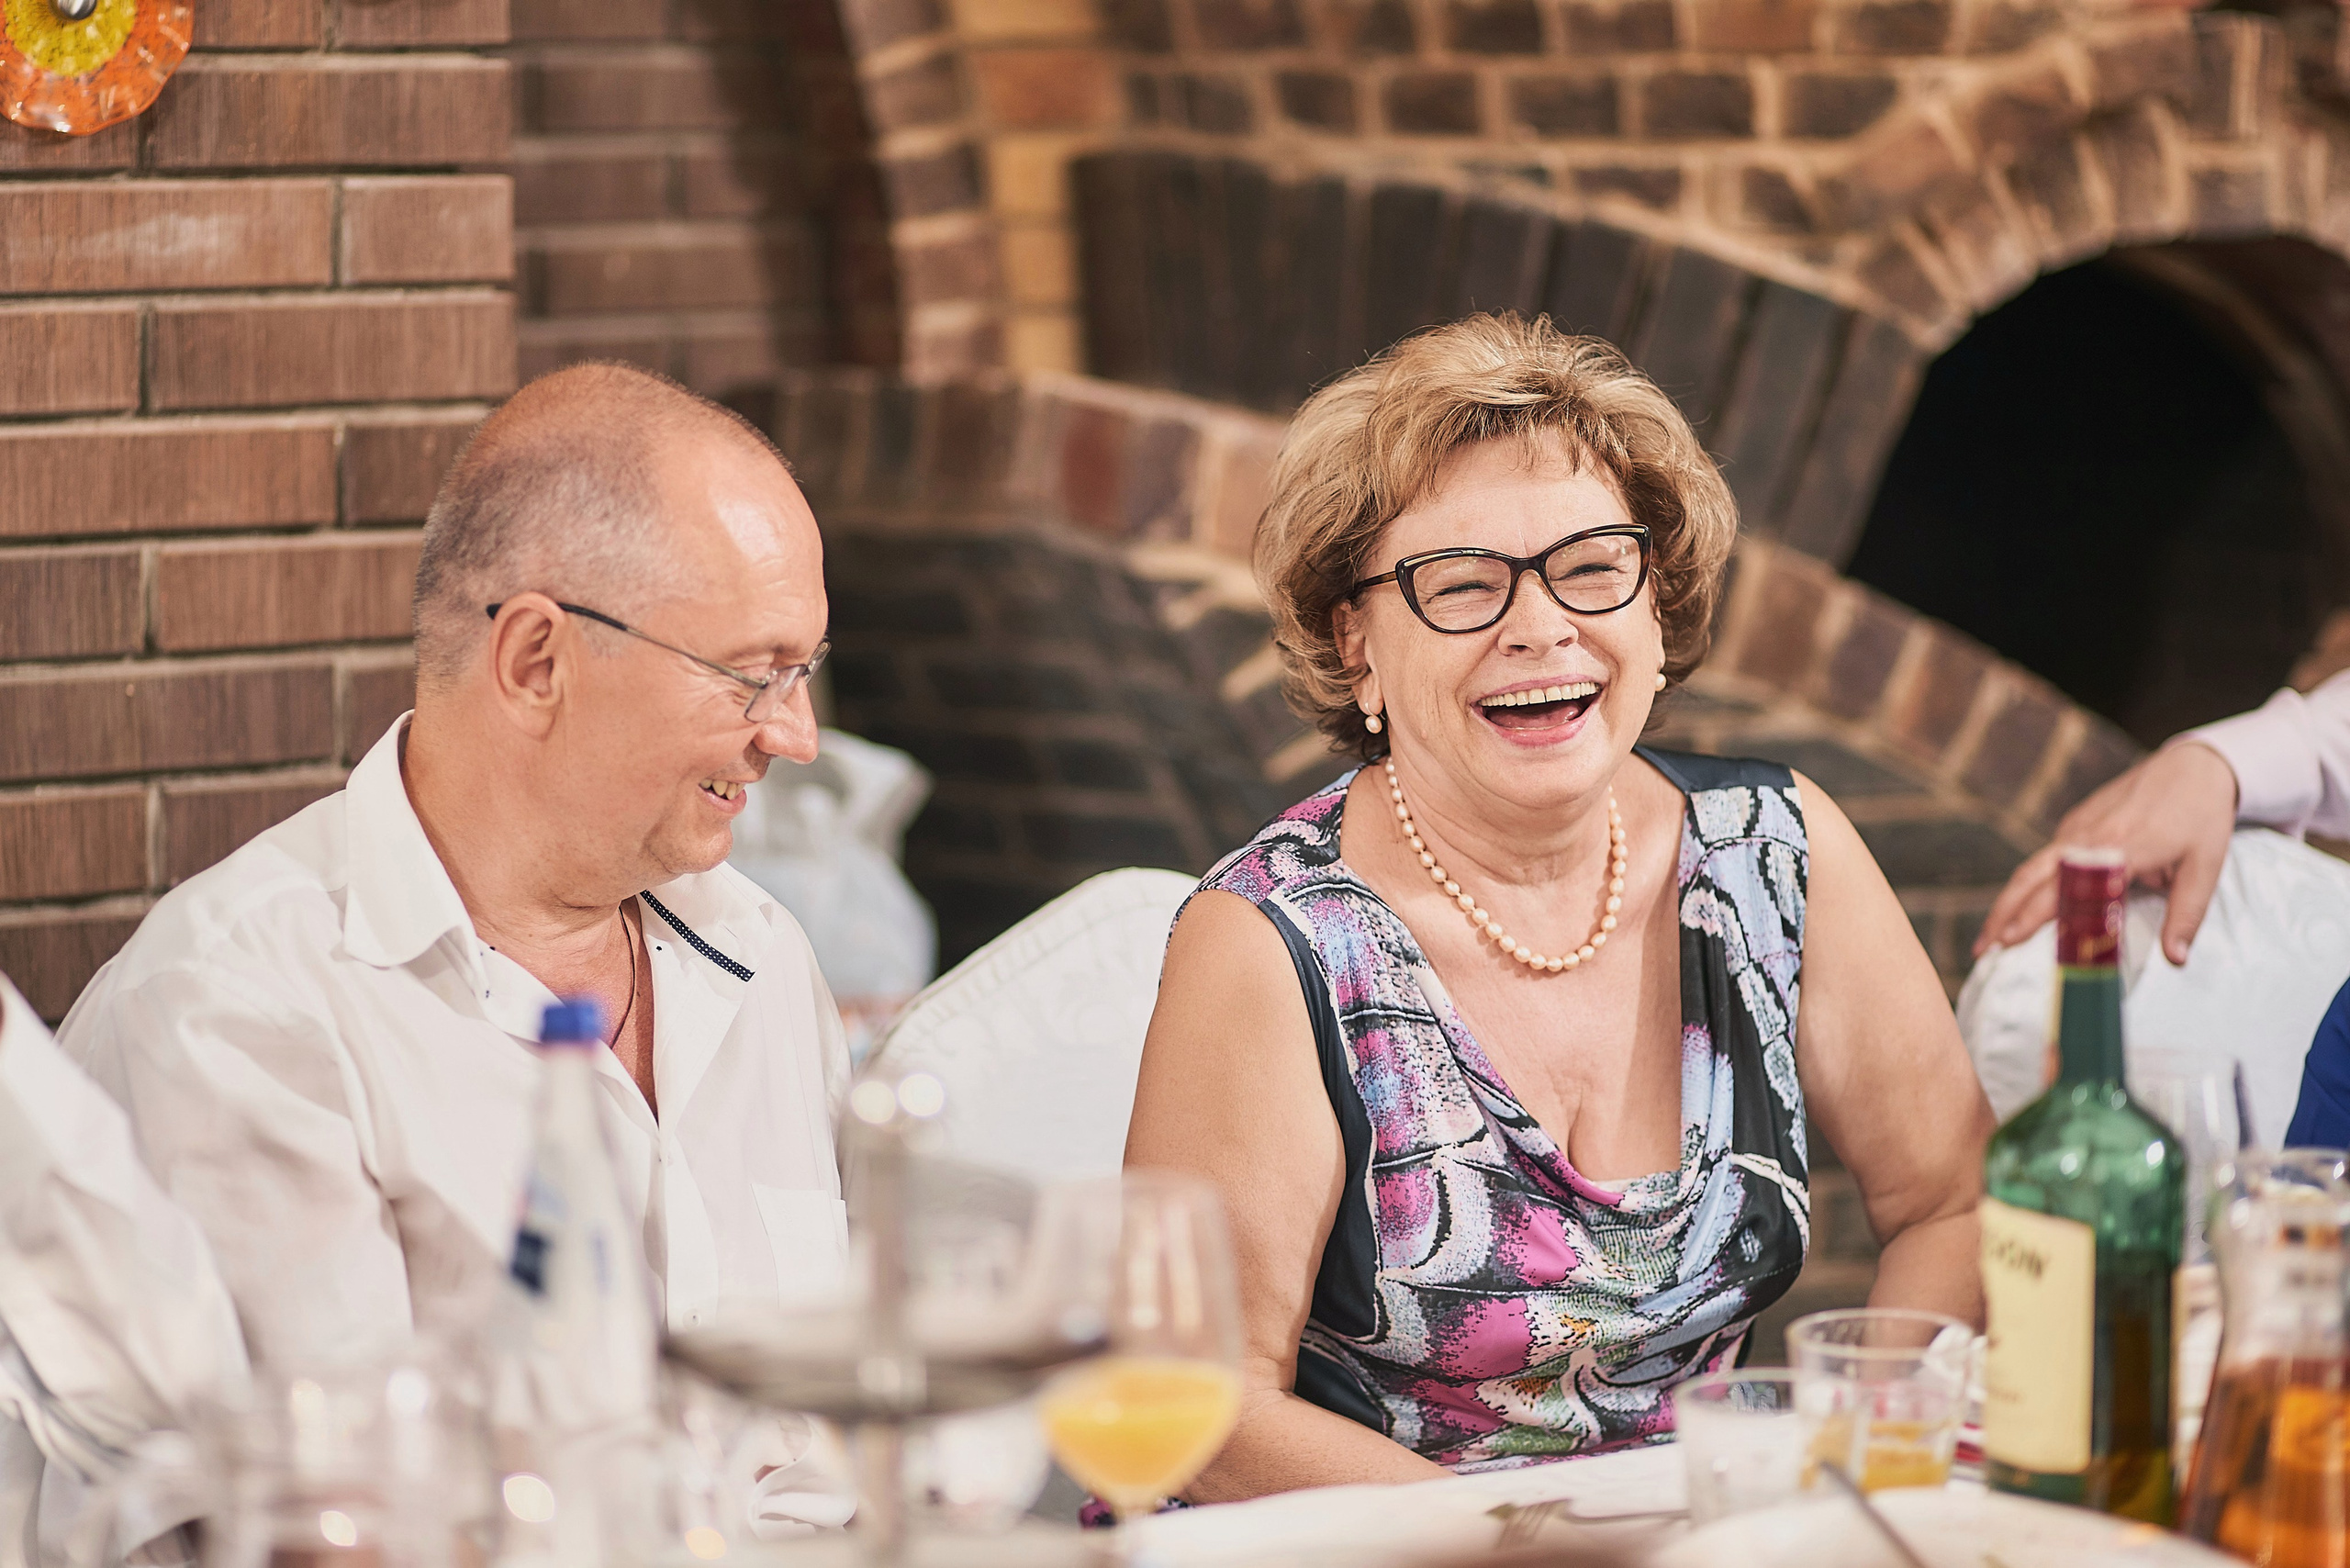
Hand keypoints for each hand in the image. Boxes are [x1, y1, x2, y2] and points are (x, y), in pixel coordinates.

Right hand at [1974, 741, 2239, 964]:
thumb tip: (2176, 961)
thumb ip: (2186, 915)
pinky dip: (2029, 885)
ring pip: (2031, 867)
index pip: (2063, 886)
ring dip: (2008, 901)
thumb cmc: (2202, 819)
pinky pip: (2047, 858)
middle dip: (2001, 913)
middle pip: (2030, 876)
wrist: (2195, 766)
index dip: (2031, 915)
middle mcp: (2088, 836)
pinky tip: (2024, 908)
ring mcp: (2078, 827)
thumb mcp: (2205, 869)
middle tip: (1983, 949)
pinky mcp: (2076, 822)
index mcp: (2118, 848)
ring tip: (1993, 935)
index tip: (2007, 942)